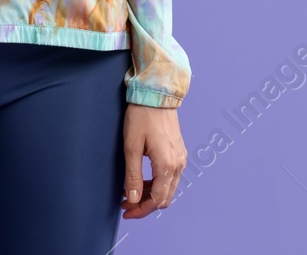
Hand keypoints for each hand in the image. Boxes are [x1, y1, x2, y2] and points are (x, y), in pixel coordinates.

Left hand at [120, 103, 186, 218]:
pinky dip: (156, 183)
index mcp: (166, 165)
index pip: (157, 200)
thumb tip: (132, 199)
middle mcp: (178, 164)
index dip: (141, 210)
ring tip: (130, 191)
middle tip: (125, 203)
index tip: (126, 211)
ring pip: (168, 188)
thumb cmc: (142, 117)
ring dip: (150, 194)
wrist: (157, 95)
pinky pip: (170, 177)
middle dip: (145, 204)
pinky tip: (142, 179)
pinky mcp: (178, 152)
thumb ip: (133, 176)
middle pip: (165, 198)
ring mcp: (180, 158)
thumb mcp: (131, 147)